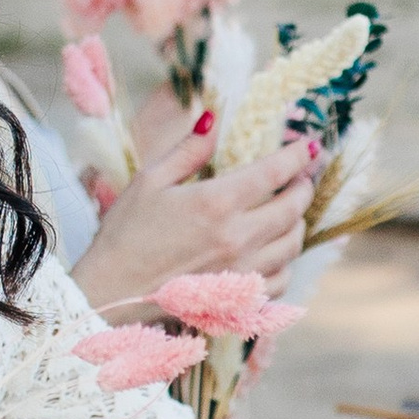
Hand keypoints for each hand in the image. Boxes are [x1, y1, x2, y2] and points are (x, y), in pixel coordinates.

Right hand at [72, 128, 312, 313]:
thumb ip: (188, 150)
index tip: (307, 146)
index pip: (275, 172)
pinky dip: (285, 261)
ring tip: (290, 209)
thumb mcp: (149, 181)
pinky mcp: (239, 300)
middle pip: (293, 207)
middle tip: (301, 175)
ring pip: (293, 243)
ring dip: (298, 222)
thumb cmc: (125, 235)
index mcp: (216, 202)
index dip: (297, 155)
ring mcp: (242, 271)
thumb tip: (213, 118)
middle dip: (303, 185)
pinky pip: (282, 279)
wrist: (111, 293)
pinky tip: (275, 250)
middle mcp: (238, 237)